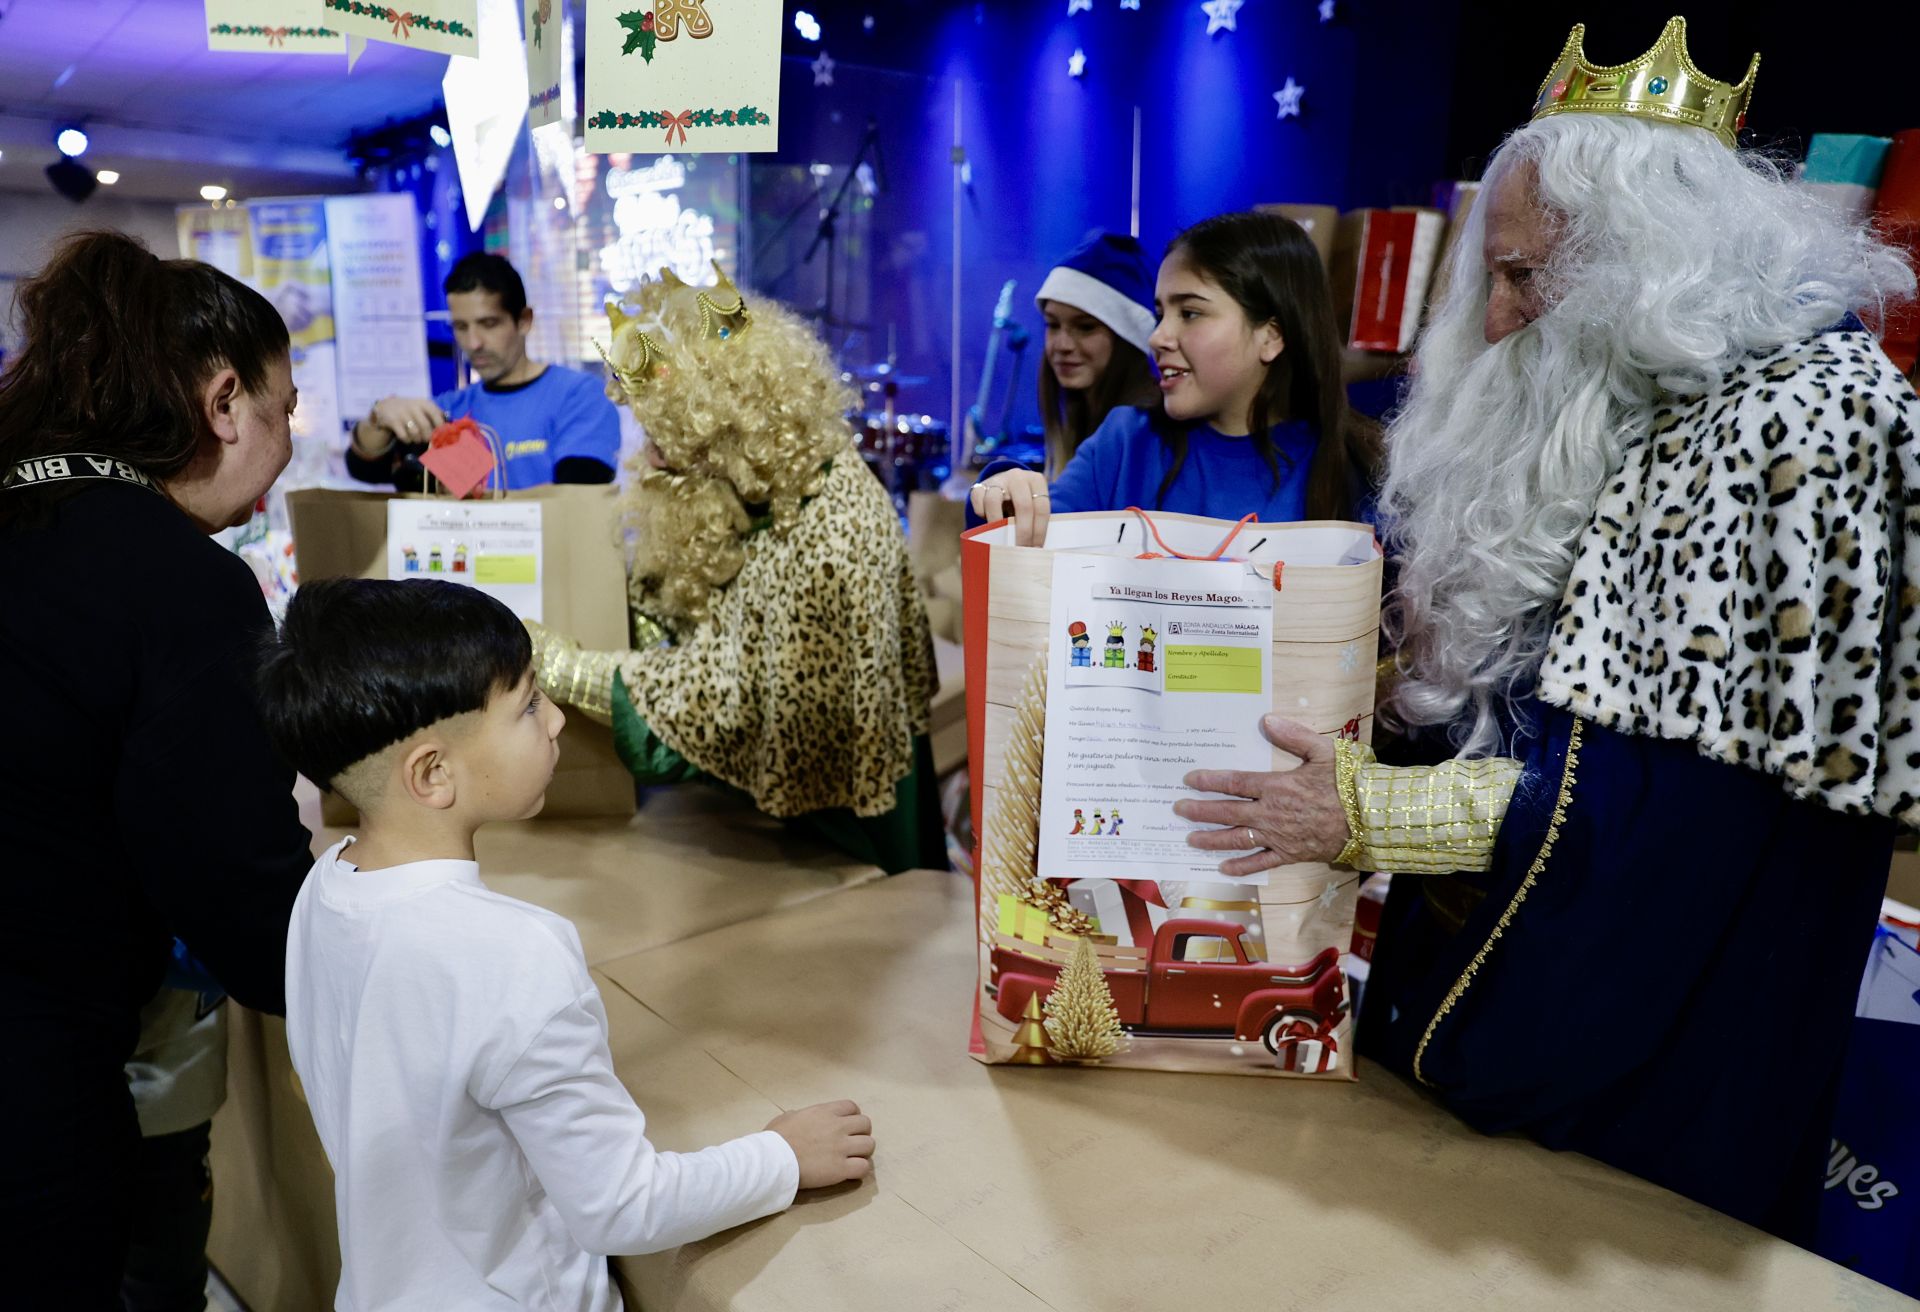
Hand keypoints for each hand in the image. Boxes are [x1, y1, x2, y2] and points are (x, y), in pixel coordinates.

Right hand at [370, 396, 447, 445]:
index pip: (437, 415)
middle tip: (427, 439)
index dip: (441, 427)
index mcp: (424, 403)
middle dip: (428, 437)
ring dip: (417, 439)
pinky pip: (404, 436)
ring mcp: (402, 413)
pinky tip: (407, 438)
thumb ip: (436, 416)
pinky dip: (407, 440)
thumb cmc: (411, 410)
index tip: (441, 435)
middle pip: (426, 427)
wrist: (386, 406)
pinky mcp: (393, 421)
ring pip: (415, 433)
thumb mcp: (423, 408)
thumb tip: (450, 429)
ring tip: (417, 438)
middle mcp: (414, 406)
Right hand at [767, 1099, 874, 1189]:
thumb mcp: (786, 1117)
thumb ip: (799, 1115)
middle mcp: (837, 1127)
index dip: (852, 1116)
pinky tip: (850, 1172)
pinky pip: (863, 1167)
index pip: (852, 1107)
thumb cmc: (775, 1139)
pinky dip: (859, 1170)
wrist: (773, 1160)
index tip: (847, 1126)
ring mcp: (841, 1147)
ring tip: (853, 1158)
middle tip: (852, 1143)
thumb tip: (799, 1116)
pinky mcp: (841, 1169)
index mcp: (825, 1112)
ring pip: (869, 1145)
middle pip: (865, 1124)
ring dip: (863, 1152)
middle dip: (861, 1133)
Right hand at [969, 469, 1051, 545]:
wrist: (1002, 486)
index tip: (1036, 548)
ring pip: (994, 501)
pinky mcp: (979, 486)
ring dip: (998, 523)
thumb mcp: (1033, 505)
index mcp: (1036, 480)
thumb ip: (1035, 520)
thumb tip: (1035, 549)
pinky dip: (982, 515)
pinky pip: (978, 502)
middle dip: (1023, 532)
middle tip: (1021, 549)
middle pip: (1023, 505)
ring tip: (1002, 539)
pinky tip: (988, 525)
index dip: (1039, 530)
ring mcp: (997, 480)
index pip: (1041, 507)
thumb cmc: (1022, 503)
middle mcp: (1017, 477)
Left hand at [1175, 715, 1349, 875]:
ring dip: (1211, 839)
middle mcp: (1271, 813)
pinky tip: (1223, 867)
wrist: (1370, 818)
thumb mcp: (1323, 751)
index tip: (1189, 780)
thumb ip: (1293, 736)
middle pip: (1228, 812)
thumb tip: (1267, 720)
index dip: (1210, 781)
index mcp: (1277, 786)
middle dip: (1200, 811)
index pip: (1235, 782)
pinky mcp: (1289, 854)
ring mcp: (1278, 836)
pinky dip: (1241, 866)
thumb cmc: (1347, 782)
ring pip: (1237, 839)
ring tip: (1190, 839)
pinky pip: (1260, 862)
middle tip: (1178, 809)